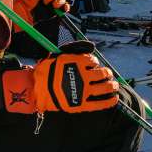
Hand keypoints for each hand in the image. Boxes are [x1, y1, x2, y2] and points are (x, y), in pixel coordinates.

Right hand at [1, 41, 119, 113]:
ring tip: (114, 85)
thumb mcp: (59, 55)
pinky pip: (101, 103)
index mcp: (77, 63)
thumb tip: (91, 47)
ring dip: (112, 86)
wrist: (38, 89)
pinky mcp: (82, 104)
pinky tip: (114, 99)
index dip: (95, 63)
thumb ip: (75, 50)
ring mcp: (84, 91)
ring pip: (105, 87)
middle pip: (103, 74)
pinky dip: (110, 101)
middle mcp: (83, 76)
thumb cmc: (47, 71)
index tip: (93, 66)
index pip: (93, 61)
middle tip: (108, 75)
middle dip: (107, 73)